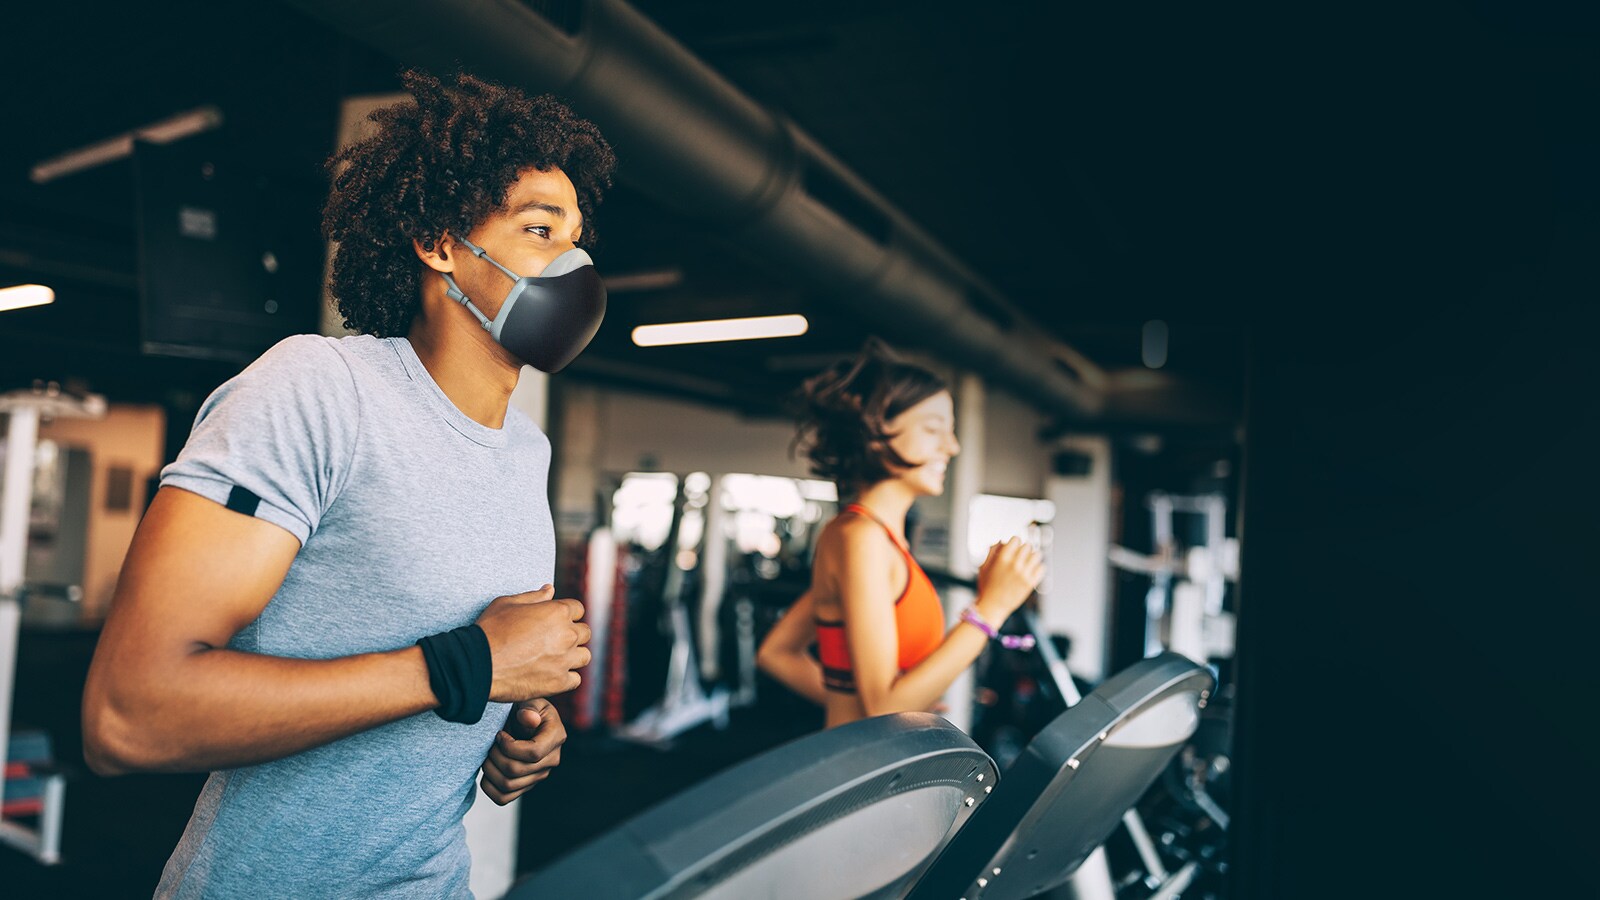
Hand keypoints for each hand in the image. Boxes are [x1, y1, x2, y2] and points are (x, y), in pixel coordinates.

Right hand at [474, 586, 590, 701]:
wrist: (477, 664)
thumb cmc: (489, 631)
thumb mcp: (507, 604)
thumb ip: (533, 597)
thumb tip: (549, 590)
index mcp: (557, 611)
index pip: (578, 609)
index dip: (566, 614)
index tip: (555, 622)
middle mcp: (566, 635)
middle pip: (584, 632)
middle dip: (572, 634)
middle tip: (554, 641)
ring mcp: (564, 659)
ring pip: (584, 656)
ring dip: (573, 656)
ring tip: (556, 658)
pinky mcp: (559, 682)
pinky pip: (575, 679)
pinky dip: (567, 677)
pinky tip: (552, 674)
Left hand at [480, 698, 565, 804]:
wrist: (523, 719)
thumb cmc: (526, 708)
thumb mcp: (530, 700)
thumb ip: (529, 708)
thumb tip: (529, 719)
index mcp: (556, 737)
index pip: (533, 753)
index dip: (509, 746)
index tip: (499, 734)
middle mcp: (551, 759)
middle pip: (516, 770)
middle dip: (495, 756)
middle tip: (489, 745)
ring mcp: (539, 775)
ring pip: (508, 786)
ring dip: (489, 770)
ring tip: (487, 755)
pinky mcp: (526, 785)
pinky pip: (503, 798)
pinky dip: (489, 787)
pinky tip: (488, 770)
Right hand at [975, 537, 1044, 618]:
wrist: (993, 606)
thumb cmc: (987, 587)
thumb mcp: (984, 566)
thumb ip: (992, 551)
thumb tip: (1001, 541)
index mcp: (1002, 559)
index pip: (1016, 539)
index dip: (1014, 542)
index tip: (1013, 546)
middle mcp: (1014, 565)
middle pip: (1027, 546)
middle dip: (1023, 549)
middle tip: (1020, 555)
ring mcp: (1024, 574)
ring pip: (1037, 555)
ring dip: (1032, 556)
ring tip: (1028, 561)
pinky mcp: (1030, 583)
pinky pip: (1041, 568)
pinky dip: (1038, 567)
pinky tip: (1031, 570)